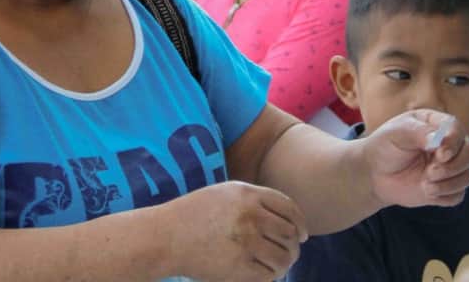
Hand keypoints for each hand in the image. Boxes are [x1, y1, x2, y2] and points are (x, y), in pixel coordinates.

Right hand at [163, 181, 306, 281]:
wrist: (165, 237)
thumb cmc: (193, 215)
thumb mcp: (224, 194)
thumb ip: (254, 200)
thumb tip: (288, 219)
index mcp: (247, 194)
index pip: (289, 208)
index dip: (300, 222)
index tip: (302, 234)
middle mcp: (250, 215)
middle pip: (290, 233)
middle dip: (293, 245)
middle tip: (289, 252)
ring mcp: (246, 241)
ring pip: (284, 256)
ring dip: (285, 262)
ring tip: (277, 265)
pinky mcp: (240, 266)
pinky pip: (270, 274)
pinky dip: (271, 275)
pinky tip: (263, 273)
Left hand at [362, 109, 468, 208]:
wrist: (374, 174)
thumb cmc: (383, 147)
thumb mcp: (395, 133)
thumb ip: (417, 133)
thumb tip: (439, 141)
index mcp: (436, 125)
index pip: (457, 130)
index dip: (453, 142)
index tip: (440, 154)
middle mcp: (447, 145)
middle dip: (453, 166)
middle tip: (430, 172)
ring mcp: (448, 166)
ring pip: (466, 176)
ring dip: (448, 183)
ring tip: (425, 185)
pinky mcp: (446, 186)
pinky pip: (458, 194)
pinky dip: (445, 195)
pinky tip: (427, 192)